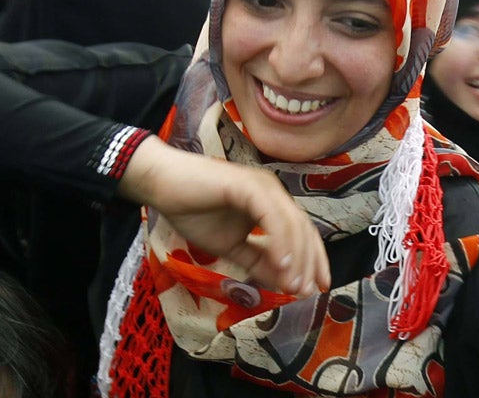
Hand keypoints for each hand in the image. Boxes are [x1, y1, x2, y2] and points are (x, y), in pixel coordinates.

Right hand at [120, 137, 329, 296]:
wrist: (163, 186)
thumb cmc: (193, 210)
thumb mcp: (230, 246)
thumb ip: (256, 262)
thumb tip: (281, 284)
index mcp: (270, 204)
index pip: (301, 232)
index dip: (312, 260)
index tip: (315, 288)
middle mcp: (272, 192)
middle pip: (303, 228)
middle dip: (309, 263)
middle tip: (307, 292)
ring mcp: (262, 186)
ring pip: (292, 223)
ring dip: (296, 257)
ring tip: (294, 285)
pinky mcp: (248, 185)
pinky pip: (272, 216)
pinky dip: (280, 242)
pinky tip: (281, 264)